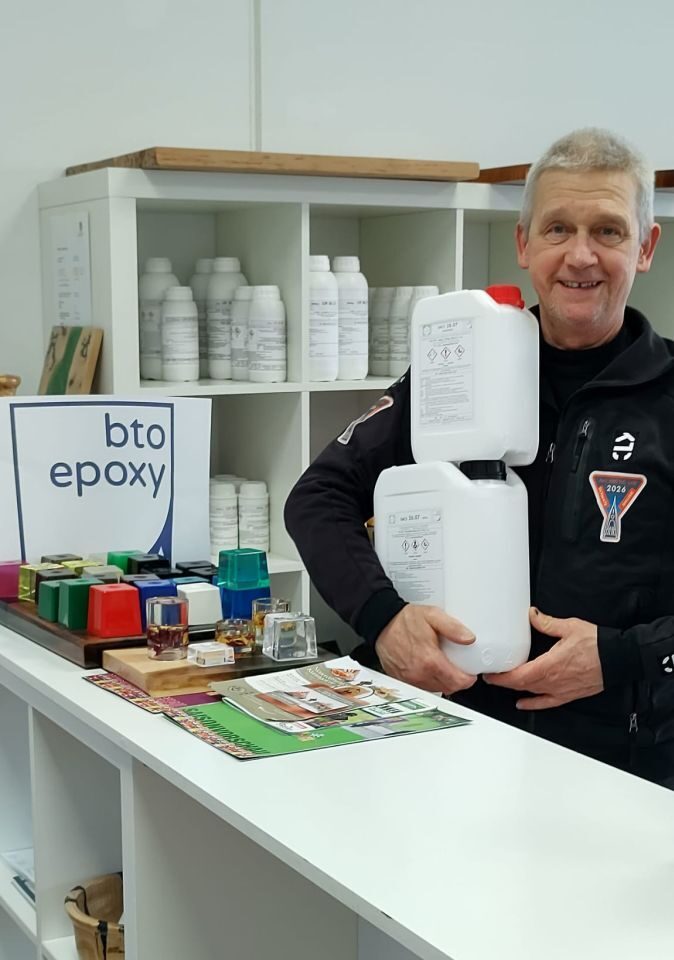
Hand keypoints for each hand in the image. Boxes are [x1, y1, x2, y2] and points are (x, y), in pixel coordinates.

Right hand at [375, 604, 476, 694]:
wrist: (381, 623)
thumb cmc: (404, 620)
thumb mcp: (432, 615)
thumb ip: (453, 627)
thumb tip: (469, 638)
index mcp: (429, 660)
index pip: (458, 681)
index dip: (468, 678)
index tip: (471, 673)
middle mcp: (419, 673)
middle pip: (449, 688)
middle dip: (458, 680)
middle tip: (459, 668)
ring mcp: (409, 679)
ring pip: (436, 689)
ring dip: (444, 682)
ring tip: (444, 667)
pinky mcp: (402, 680)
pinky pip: (422, 687)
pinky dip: (430, 681)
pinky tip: (430, 669)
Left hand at [484, 607, 603, 709]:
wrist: (618, 659)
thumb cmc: (597, 645)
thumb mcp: (569, 627)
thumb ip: (546, 623)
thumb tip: (531, 615)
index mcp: (549, 665)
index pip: (518, 676)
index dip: (501, 677)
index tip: (489, 673)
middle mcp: (553, 681)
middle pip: (521, 685)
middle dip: (504, 682)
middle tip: (491, 676)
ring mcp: (560, 690)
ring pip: (532, 692)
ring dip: (516, 689)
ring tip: (504, 683)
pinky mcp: (569, 694)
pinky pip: (547, 702)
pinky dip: (533, 704)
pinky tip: (523, 703)